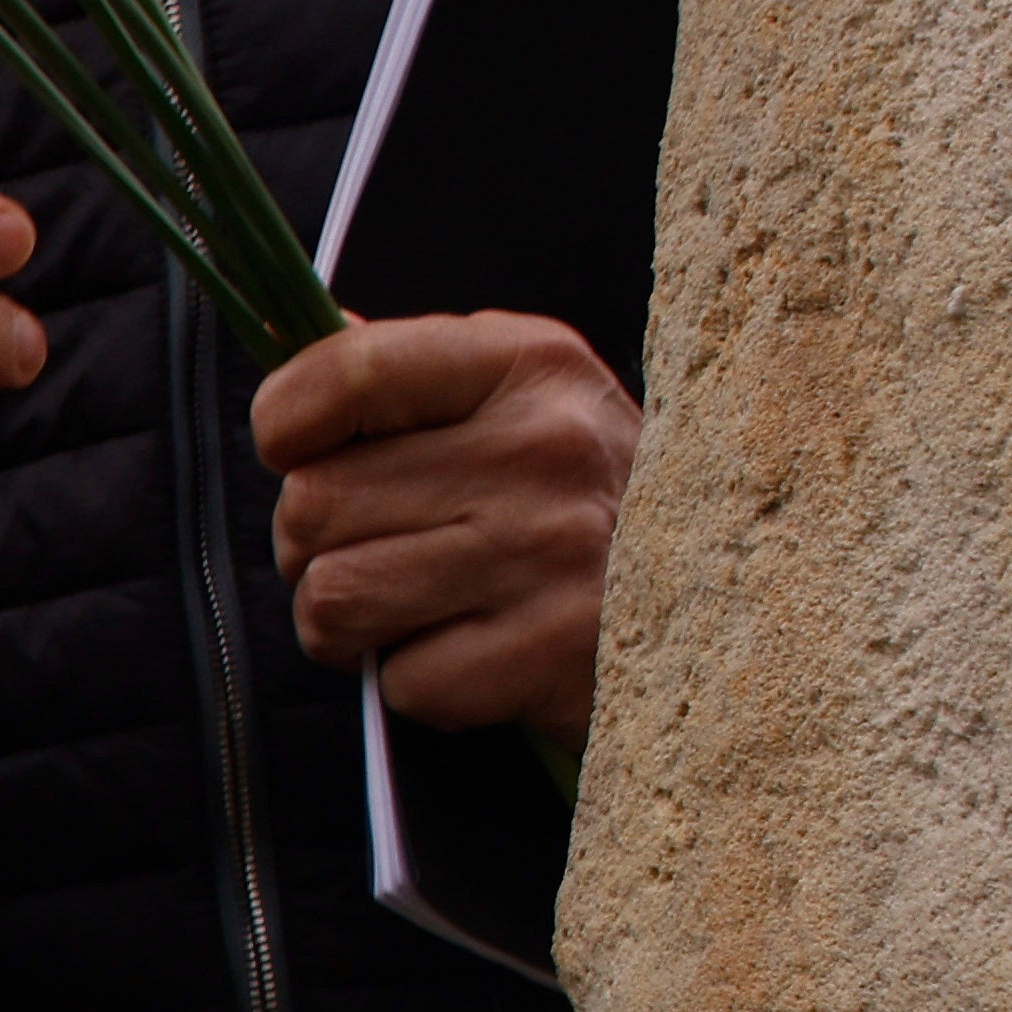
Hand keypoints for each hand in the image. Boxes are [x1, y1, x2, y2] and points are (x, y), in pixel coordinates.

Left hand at [258, 309, 639, 743]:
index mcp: (529, 363)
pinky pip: (397, 681)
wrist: (727, 603)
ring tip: (421, 605)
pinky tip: (480, 652)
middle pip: (311, 503)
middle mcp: (544, 446)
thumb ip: (408, 373)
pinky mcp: (550, 654)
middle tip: (387, 551)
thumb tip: (307, 329)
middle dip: (317, 546)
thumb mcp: (523, 402)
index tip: (299, 452)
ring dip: (349, 623)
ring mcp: (550, 553)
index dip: (284, 425)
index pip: (342, 372)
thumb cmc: (587, 501)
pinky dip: (420, 682)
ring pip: (332, 598)